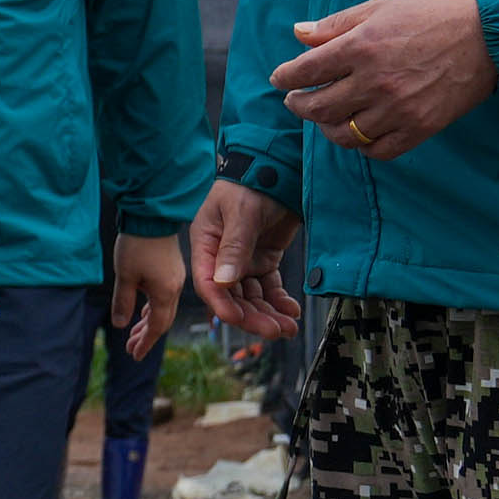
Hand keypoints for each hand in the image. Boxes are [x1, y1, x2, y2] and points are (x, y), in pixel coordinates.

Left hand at [101, 230, 188, 356]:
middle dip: (146, 336)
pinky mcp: (171, 269)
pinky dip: (153, 308)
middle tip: (131, 350)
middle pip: (162, 320)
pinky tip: (143, 312)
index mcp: (165, 292)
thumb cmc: (137, 244)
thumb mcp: (125, 276)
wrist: (151, 215)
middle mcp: (175, 288)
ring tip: (134, 335)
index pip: (156, 326)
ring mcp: (174, 278)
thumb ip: (123, 302)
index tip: (135, 355)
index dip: (145, 343)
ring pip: (163, 309)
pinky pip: (164, 296)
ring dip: (148, 323)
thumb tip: (121, 325)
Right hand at [189, 178, 304, 344]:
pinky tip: (291, 309)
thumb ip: (234, 247)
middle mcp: (221, 257)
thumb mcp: (241, 213)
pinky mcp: (263, 259)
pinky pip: (270, 286)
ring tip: (288, 326)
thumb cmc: (251, 183)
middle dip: (253, 316)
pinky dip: (279, 299)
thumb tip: (224, 281)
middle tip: (274, 330)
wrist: (277, 167)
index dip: (222, 305)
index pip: (209, 283)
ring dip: (268, 313)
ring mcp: (243, 260)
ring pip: (252, 296)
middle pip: (233, 296)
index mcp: (206, 245)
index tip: (238, 320)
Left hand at [269, 0, 491, 159]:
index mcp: (361, 47)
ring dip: (328, 128)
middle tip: (297, 100)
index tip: (280, 78)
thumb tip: (299, 33)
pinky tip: (360, 132)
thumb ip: (337, 24)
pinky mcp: (420, 128)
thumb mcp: (382, 6)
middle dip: (299, 105)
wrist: (490, 34)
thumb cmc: (435, 12)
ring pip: (344, 134)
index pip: (306, 71)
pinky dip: (363, 145)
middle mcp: (375, 82)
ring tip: (327, 117)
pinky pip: (378, 150)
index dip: (285, 76)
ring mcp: (397, 110)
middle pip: (318, 108)